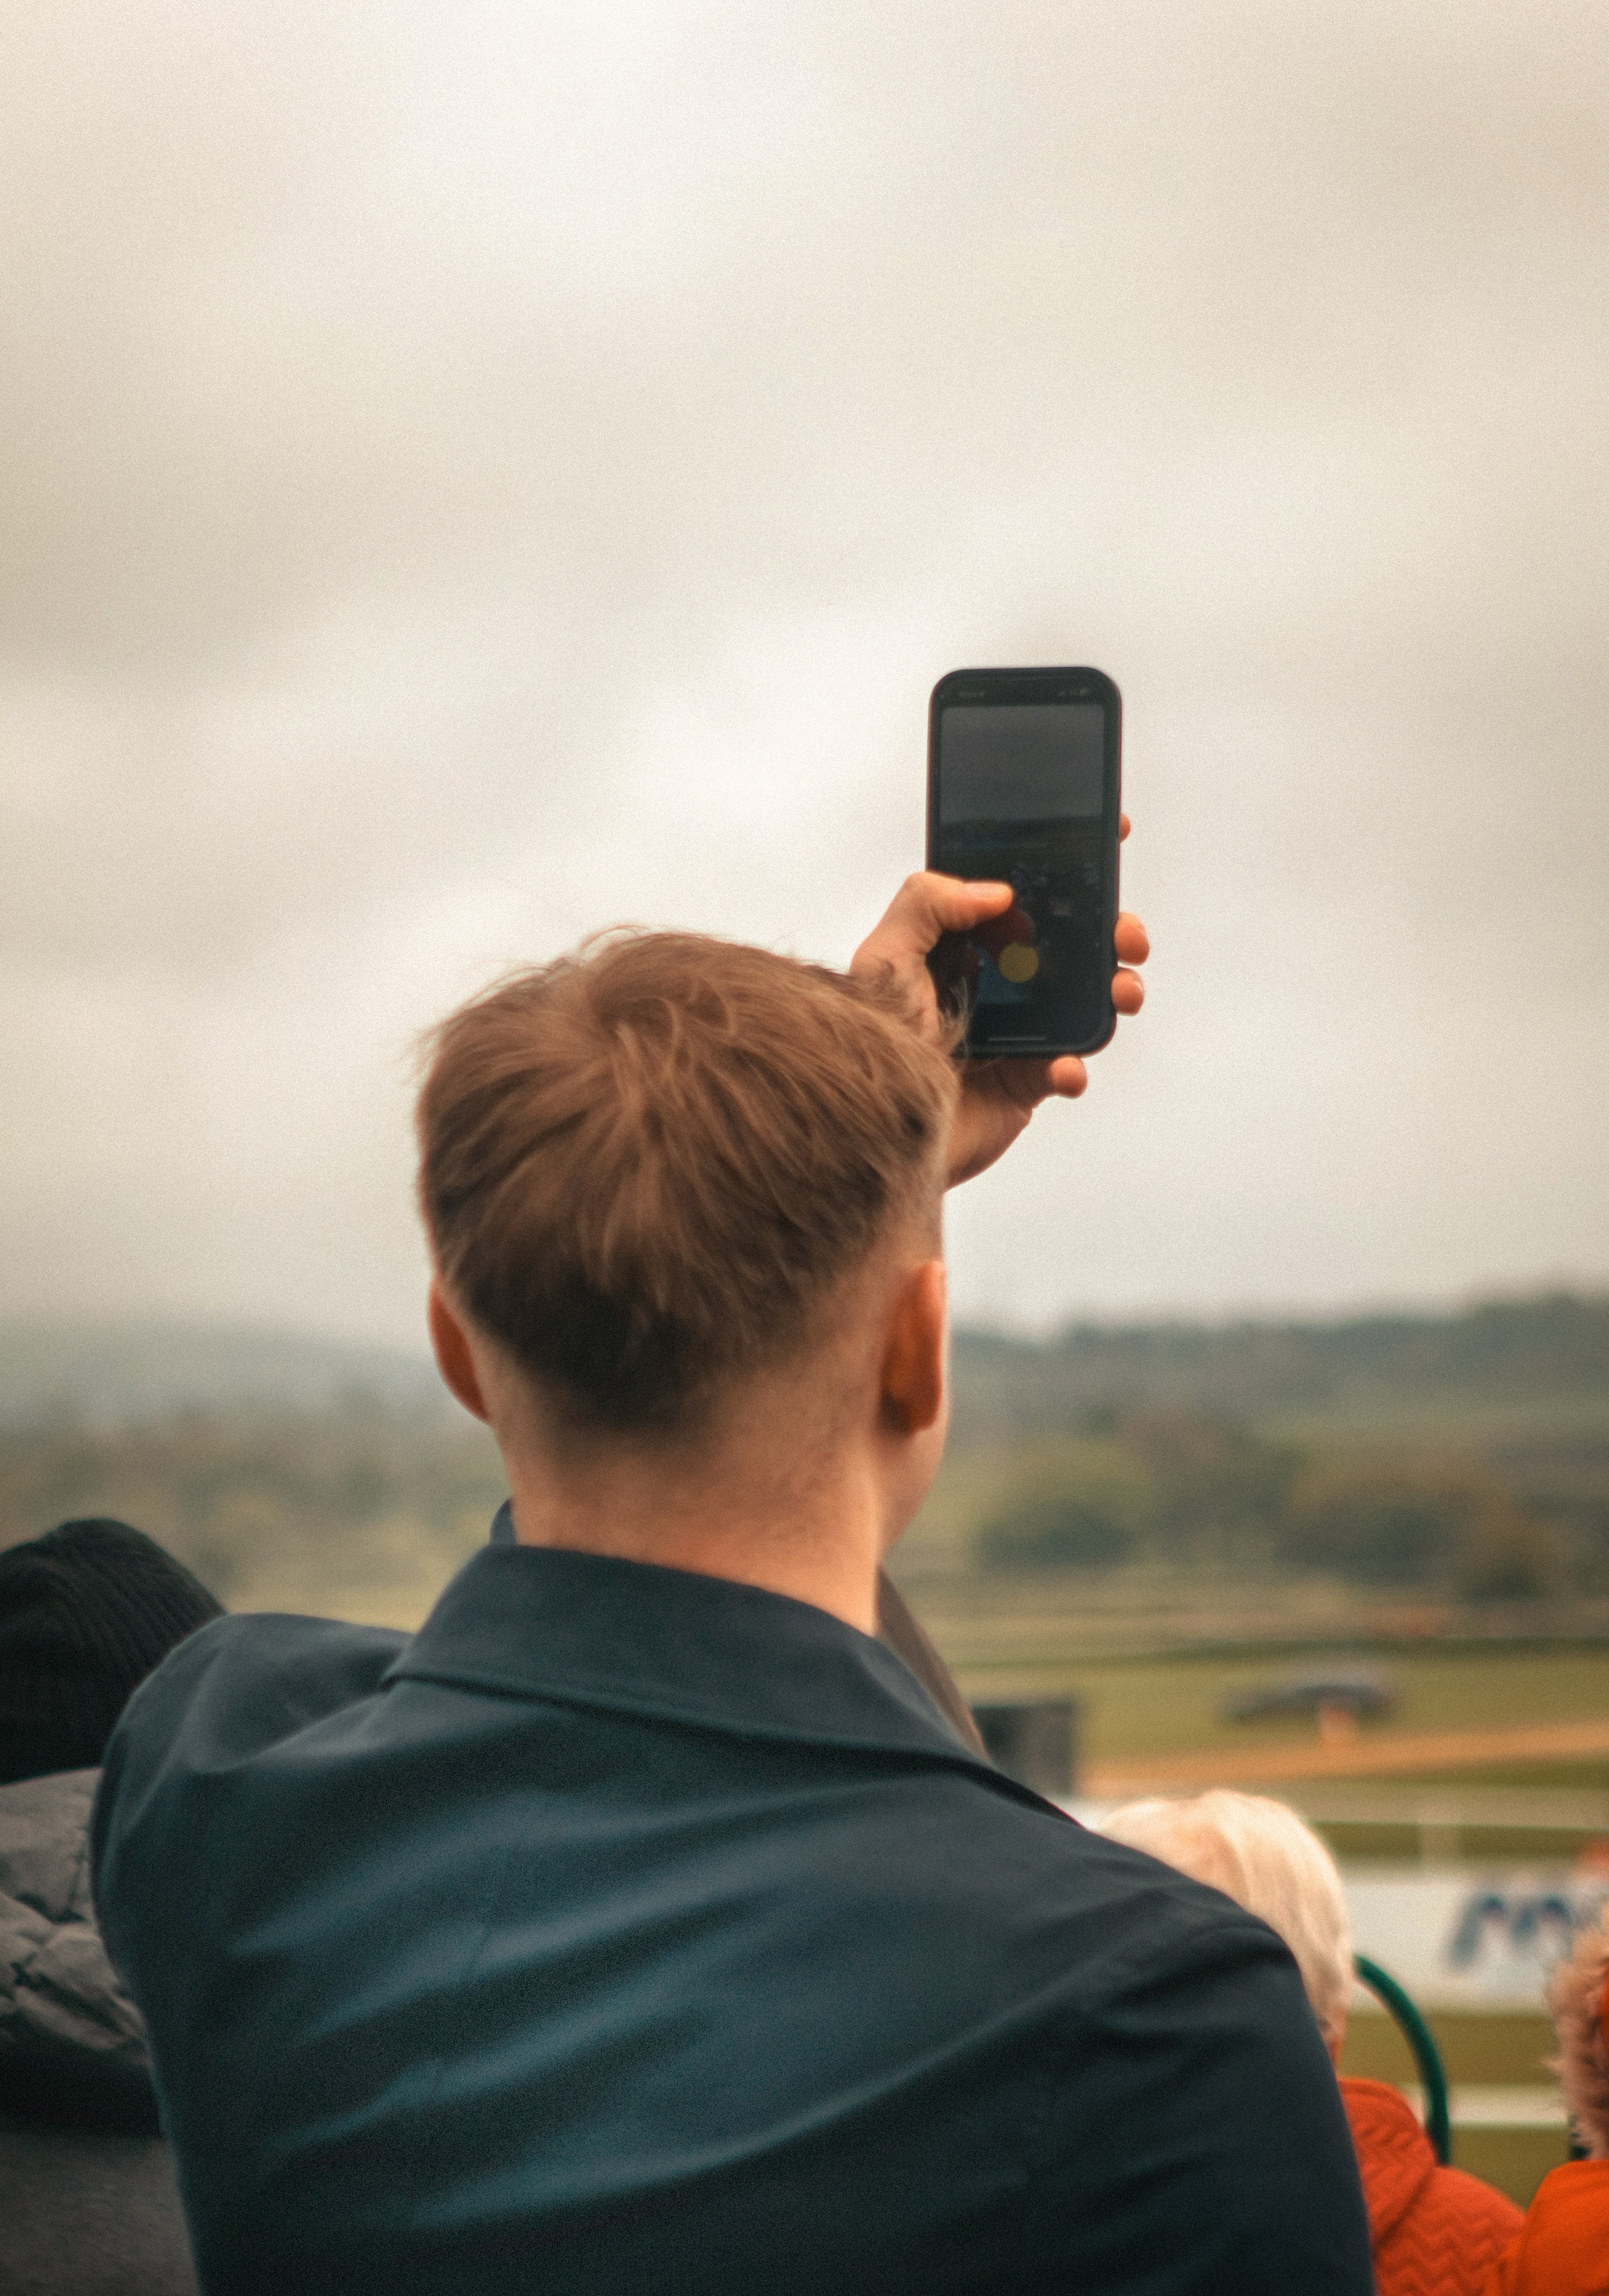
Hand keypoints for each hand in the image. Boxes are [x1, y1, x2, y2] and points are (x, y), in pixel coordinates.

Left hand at [850, 820, 1148, 1188]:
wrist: (870, 1130)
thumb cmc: (872, 1043)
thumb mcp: (885, 958)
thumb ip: (926, 904)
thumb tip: (997, 890)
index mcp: (967, 942)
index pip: (1024, 890)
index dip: (1066, 861)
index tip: (1107, 833)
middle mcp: (1000, 979)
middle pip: (1073, 941)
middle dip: (1112, 929)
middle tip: (1123, 932)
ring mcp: (1020, 1029)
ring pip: (1089, 999)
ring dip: (1117, 990)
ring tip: (1120, 992)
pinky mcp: (1029, 1079)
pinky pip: (1071, 1067)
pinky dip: (1076, 1065)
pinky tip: (1062, 1067)